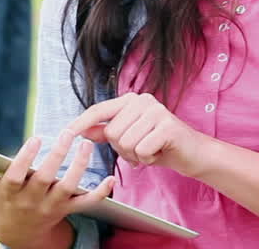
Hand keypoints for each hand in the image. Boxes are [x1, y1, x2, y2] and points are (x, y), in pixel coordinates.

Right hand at [0, 132, 114, 248]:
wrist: (18, 234)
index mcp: (11, 193)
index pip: (17, 175)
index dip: (26, 158)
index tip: (36, 138)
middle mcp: (32, 200)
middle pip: (47, 178)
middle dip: (57, 156)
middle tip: (66, 133)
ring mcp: (51, 206)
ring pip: (69, 188)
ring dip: (79, 168)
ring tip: (86, 146)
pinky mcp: (67, 210)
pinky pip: (87, 203)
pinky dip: (100, 192)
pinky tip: (110, 177)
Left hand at [66, 93, 210, 178]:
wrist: (192, 153)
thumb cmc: (158, 145)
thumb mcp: (129, 138)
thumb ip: (106, 132)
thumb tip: (81, 131)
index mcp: (130, 100)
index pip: (99, 110)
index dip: (81, 123)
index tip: (65, 132)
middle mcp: (142, 100)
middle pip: (112, 132)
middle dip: (122, 149)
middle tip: (139, 150)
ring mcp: (156, 111)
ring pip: (126, 143)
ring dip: (136, 156)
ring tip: (150, 151)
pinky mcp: (168, 126)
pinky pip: (141, 150)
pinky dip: (147, 159)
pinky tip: (159, 153)